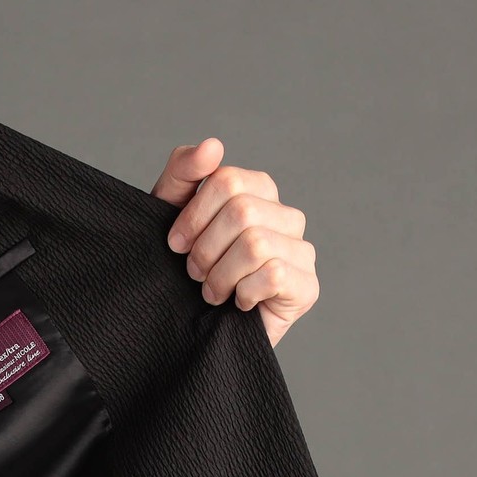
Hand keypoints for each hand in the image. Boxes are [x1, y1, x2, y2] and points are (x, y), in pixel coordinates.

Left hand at [150, 138, 318, 349]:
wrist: (190, 330)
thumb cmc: (184, 270)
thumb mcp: (169, 215)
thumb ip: (184, 173)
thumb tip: (213, 146)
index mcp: (259, 192)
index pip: (227, 180)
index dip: (193, 215)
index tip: (175, 244)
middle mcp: (286, 217)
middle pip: (242, 211)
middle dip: (205, 249)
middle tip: (193, 274)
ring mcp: (301, 251)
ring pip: (256, 244)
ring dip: (220, 276)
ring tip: (212, 292)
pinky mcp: (307, 287)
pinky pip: (273, 274)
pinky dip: (243, 293)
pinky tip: (237, 304)